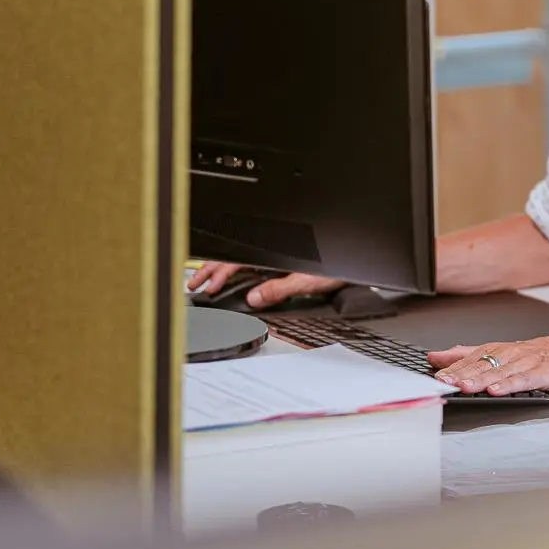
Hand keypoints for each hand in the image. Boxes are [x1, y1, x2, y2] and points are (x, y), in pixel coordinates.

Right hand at [187, 263, 345, 310]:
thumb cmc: (337, 265)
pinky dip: (238, 270)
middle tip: (194, 283)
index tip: (205, 287)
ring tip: (206, 280)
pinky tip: (232, 278)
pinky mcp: (282, 259)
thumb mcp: (304, 280)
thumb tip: (255, 298)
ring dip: (222, 269)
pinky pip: (253, 263)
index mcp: (271, 253)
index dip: (218, 274)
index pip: (235, 262)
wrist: (355, 256)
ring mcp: (275, 254)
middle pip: (232, 257)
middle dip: (210, 269)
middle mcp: (271, 250)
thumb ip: (277, 290)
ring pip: (241, 259)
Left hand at [428, 334, 548, 395]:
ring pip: (501, 371)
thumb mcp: (504, 351)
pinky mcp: (545, 373)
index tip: (434, 374)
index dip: (453, 366)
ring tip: (464, 387)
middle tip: (443, 382)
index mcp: (502, 350)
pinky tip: (496, 391)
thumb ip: (470, 354)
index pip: (473, 356)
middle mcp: (512, 354)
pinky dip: (510, 385)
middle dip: (462, 373)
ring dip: (481, 379)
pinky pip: (526, 380)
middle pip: (484, 363)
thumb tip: (438, 356)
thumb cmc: (544, 354)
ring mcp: (529, 363)